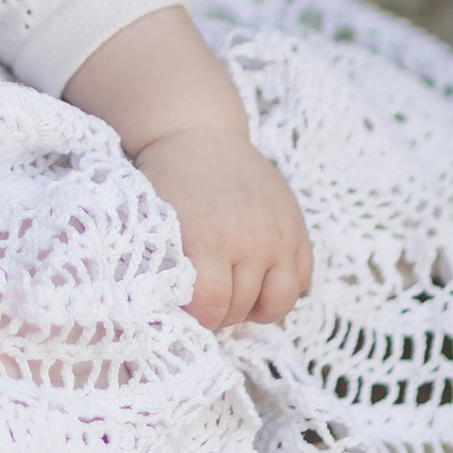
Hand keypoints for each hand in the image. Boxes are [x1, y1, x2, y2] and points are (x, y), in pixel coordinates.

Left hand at [61, 7, 312, 330]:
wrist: (196, 134)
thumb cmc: (166, 183)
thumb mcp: (154, 221)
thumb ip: (159, 266)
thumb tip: (150, 315)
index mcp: (207, 237)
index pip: (211, 306)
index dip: (197, 318)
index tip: (185, 313)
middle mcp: (249, 237)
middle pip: (241, 306)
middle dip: (221, 315)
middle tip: (204, 305)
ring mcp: (278, 232)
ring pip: (279, 301)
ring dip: (255, 309)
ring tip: (233, 297)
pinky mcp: (296, 226)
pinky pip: (302, 278)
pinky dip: (282, 289)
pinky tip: (257, 282)